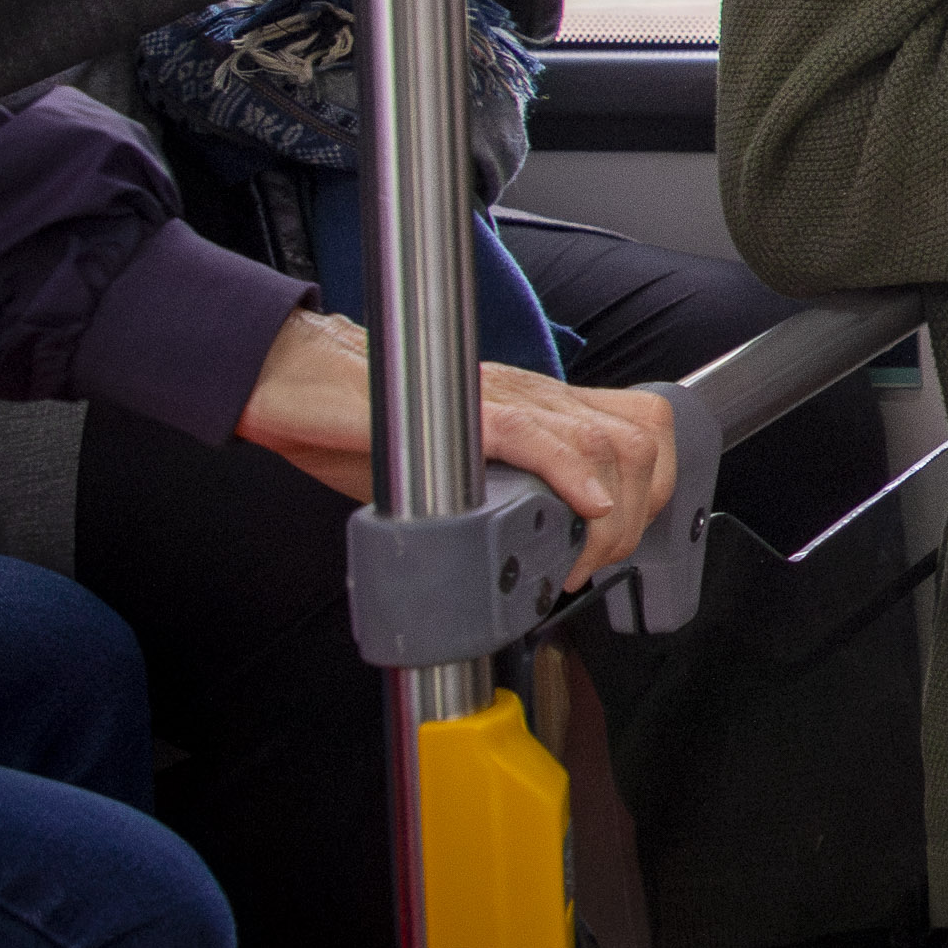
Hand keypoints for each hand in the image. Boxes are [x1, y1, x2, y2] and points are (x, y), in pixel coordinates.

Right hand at [232, 309, 681, 590]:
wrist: (297, 385)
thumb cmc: (366, 423)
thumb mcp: (460, 468)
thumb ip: (505, 494)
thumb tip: (536, 550)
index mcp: (540, 407)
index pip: (640, 431)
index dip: (650, 491)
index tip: (615, 541)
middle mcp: (535, 396)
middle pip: (638, 440)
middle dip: (635, 515)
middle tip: (590, 562)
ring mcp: (504, 399)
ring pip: (604, 441)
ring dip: (606, 515)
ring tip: (572, 559)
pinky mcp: (463, 412)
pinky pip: (538, 435)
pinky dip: (572, 474)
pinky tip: (580, 507)